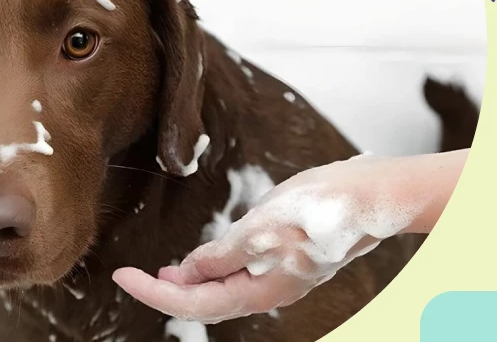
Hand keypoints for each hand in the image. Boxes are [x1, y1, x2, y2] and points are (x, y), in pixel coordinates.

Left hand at [113, 151, 463, 322]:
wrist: (374, 193)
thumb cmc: (325, 207)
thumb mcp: (263, 228)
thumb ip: (224, 253)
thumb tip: (188, 272)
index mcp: (262, 288)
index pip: (195, 302)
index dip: (154, 292)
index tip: (122, 275)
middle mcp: (268, 289)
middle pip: (206, 302)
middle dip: (167, 291)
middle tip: (133, 274)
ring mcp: (279, 275)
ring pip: (223, 290)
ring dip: (189, 282)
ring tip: (162, 270)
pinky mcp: (285, 256)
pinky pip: (240, 273)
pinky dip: (214, 268)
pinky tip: (204, 256)